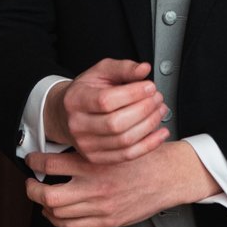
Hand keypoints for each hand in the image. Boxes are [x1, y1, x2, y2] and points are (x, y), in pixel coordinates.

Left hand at [25, 143, 215, 226]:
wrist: (170, 175)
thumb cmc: (145, 157)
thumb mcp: (113, 144)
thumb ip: (89, 150)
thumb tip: (62, 151)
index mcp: (95, 163)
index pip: (50, 163)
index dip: (35, 161)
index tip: (32, 159)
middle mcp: (94, 187)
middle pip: (47, 194)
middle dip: (32, 188)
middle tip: (30, 181)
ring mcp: (100, 207)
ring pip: (57, 212)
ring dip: (43, 205)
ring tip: (42, 197)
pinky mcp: (107, 221)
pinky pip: (72, 226)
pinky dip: (58, 220)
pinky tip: (56, 213)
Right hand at [48, 57, 168, 163]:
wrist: (65, 115)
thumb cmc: (86, 91)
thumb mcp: (100, 72)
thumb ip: (123, 68)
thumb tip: (144, 69)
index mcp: (75, 100)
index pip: (106, 100)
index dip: (133, 94)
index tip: (150, 87)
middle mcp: (77, 125)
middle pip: (116, 123)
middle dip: (145, 109)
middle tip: (158, 98)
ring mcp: (86, 145)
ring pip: (124, 141)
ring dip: (150, 125)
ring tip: (160, 110)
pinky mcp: (97, 158)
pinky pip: (128, 155)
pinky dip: (149, 145)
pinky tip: (160, 132)